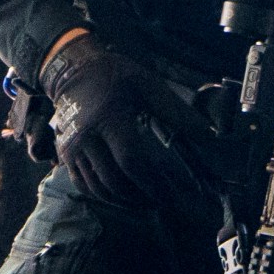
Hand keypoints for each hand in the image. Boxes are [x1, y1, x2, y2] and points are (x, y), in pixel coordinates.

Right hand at [40, 29, 213, 214]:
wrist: (73, 70)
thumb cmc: (115, 76)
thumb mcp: (148, 85)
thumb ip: (177, 112)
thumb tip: (209, 134)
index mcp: (109, 117)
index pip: (131, 160)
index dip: (152, 183)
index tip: (172, 196)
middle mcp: (87, 137)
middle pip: (114, 180)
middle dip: (141, 196)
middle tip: (164, 202)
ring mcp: (72, 148)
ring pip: (98, 188)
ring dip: (124, 201)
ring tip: (147, 202)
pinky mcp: (65, 155)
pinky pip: (84, 185)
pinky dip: (104, 197)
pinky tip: (122, 197)